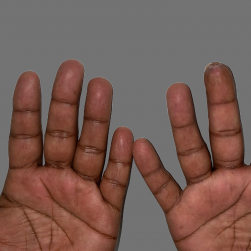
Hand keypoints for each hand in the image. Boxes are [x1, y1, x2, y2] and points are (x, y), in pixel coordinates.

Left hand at [0, 60, 132, 250]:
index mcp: (25, 184)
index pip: (26, 137)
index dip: (27, 108)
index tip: (31, 79)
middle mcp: (57, 182)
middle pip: (63, 134)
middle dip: (68, 101)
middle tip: (73, 72)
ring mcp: (83, 194)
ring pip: (92, 149)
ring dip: (97, 119)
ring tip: (100, 90)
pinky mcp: (107, 213)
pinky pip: (116, 182)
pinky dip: (121, 159)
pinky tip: (123, 136)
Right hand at [133, 62, 250, 249]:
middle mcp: (231, 180)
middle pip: (225, 133)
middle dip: (221, 101)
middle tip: (215, 70)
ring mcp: (205, 195)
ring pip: (191, 152)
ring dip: (183, 123)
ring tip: (178, 92)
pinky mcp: (182, 215)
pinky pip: (164, 188)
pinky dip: (151, 169)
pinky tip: (142, 147)